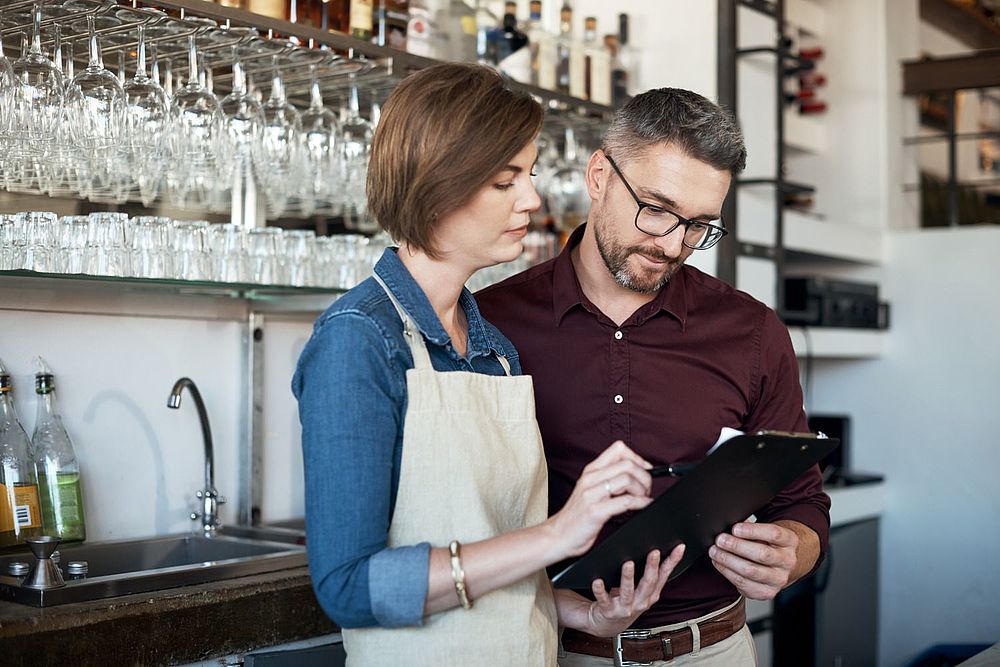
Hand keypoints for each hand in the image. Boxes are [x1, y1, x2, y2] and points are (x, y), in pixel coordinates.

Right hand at [546, 441, 654, 558]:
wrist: (558, 536)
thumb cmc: (577, 515)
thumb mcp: (590, 490)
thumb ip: (608, 479)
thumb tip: (636, 474)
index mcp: (590, 471)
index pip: (618, 449)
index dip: (638, 458)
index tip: (646, 470)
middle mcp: (590, 478)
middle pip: (627, 464)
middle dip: (644, 476)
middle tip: (646, 489)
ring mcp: (591, 494)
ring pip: (627, 479)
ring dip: (642, 489)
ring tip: (643, 498)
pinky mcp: (595, 511)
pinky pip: (626, 501)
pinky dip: (642, 502)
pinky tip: (644, 505)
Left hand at [586, 544, 685, 636]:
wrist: (607, 626)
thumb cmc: (626, 603)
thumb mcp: (642, 591)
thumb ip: (649, 574)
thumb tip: (657, 548)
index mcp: (651, 594)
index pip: (664, 575)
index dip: (672, 562)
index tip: (679, 548)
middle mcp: (640, 602)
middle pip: (648, 583)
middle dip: (652, 567)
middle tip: (654, 552)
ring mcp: (625, 608)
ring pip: (628, 592)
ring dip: (628, 577)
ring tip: (628, 564)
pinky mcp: (609, 611)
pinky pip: (604, 600)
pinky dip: (600, 591)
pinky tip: (597, 581)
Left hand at [708, 521, 798, 599]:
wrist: (778, 565)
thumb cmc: (767, 543)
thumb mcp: (764, 532)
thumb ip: (749, 528)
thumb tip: (728, 525)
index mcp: (789, 541)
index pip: (774, 534)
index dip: (752, 531)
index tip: (735, 528)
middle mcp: (788, 561)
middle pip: (762, 554)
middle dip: (737, 546)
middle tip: (720, 540)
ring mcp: (779, 579)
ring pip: (751, 571)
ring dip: (728, 560)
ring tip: (715, 552)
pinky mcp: (767, 592)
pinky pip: (743, 583)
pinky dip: (727, 572)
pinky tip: (719, 563)